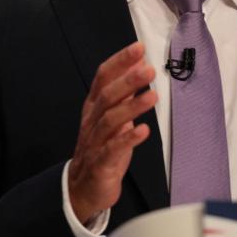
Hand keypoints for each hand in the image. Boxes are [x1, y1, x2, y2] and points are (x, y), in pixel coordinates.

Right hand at [67, 41, 157, 224]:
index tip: (139, 48)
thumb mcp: (113, 117)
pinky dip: (128, 139)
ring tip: (153, 96)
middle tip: (149, 69)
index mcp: (94, 106)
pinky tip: (144, 130)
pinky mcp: (100, 163)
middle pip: (107, 96)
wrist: (83, 188)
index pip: (103, 77)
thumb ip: (124, 94)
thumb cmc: (102, 148)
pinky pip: (113, 149)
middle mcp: (92, 120)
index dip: (120, 62)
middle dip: (128, 80)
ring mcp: (94, 141)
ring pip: (110, 120)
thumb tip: (140, 67)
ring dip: (132, 106)